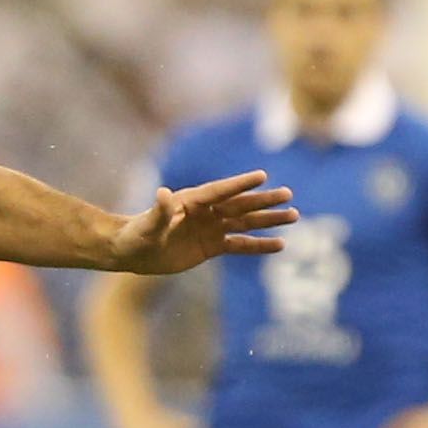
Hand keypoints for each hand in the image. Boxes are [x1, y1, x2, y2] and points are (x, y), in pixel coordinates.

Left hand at [110, 172, 292, 275]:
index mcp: (191, 201)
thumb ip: (159, 211)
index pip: (220, 191)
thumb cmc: (136, 235)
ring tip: (294, 215)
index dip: (240, 184)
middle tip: (289, 194)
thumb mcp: (147, 225)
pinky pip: (240, 244)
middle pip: (240, 204)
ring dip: (269, 220)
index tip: (262, 176)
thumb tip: (163, 193)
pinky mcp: (213, 246)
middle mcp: (206, 211)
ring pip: (246, 222)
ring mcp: (212, 228)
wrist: (132, 252)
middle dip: (264, 200)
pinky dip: (259, 245)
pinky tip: (280, 244)